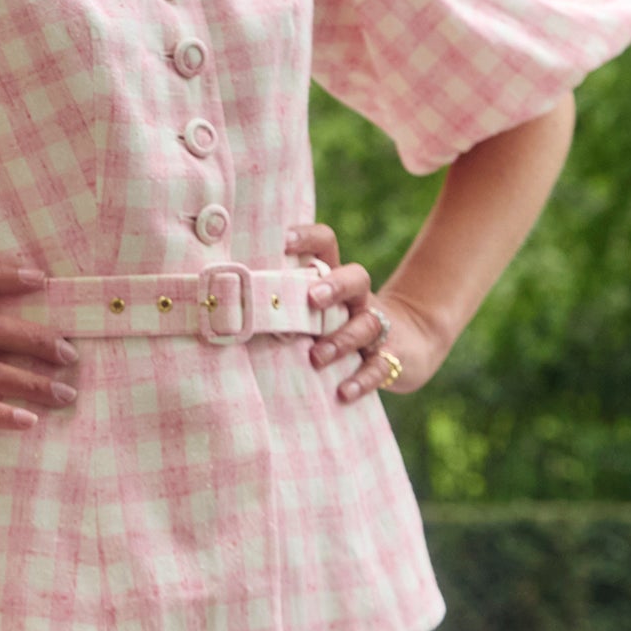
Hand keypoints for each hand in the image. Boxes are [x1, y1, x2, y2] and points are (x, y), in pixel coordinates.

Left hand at [285, 221, 449, 402]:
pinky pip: (380, 366)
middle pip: (356, 277)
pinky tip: (344, 391)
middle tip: (311, 298)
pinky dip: (363, 379)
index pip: (327, 244)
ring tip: (315, 358)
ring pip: (367, 324)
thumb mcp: (315, 309)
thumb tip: (221, 306)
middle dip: (335, 285)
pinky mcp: (392, 357)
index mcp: (335, 278)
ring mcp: (378, 326)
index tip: (282, 241)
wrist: (409, 346)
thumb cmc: (337, 325)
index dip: (307, 238)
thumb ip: (281, 304)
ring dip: (341, 340)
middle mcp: (358, 298)